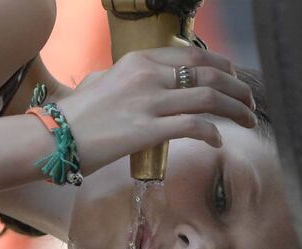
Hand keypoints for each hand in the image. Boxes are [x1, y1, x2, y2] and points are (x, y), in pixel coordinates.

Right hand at [59, 47, 256, 175]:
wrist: (52, 137)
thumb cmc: (75, 115)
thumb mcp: (102, 83)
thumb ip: (125, 79)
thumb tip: (140, 84)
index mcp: (138, 61)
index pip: (193, 56)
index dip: (222, 66)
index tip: (234, 78)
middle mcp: (147, 75)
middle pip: (209, 74)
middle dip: (238, 87)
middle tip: (250, 102)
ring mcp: (148, 102)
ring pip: (208, 98)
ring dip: (235, 109)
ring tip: (248, 120)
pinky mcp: (147, 130)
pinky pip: (193, 126)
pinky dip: (212, 132)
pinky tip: (217, 140)